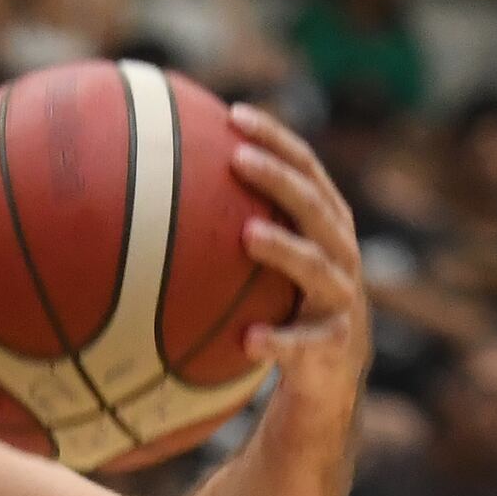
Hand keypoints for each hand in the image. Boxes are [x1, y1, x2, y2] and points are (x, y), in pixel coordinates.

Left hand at [225, 103, 370, 436]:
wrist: (327, 380)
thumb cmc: (284, 307)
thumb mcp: (267, 262)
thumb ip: (232, 226)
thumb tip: (154, 189)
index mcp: (327, 223)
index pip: (306, 167)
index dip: (276, 139)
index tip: (234, 115)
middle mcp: (341, 252)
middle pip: (314, 206)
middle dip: (279, 180)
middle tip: (238, 161)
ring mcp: (342, 299)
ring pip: (318, 267)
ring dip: (285, 249)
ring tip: (248, 236)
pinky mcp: (335, 346)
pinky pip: (306, 344)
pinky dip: (280, 341)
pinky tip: (248, 341)